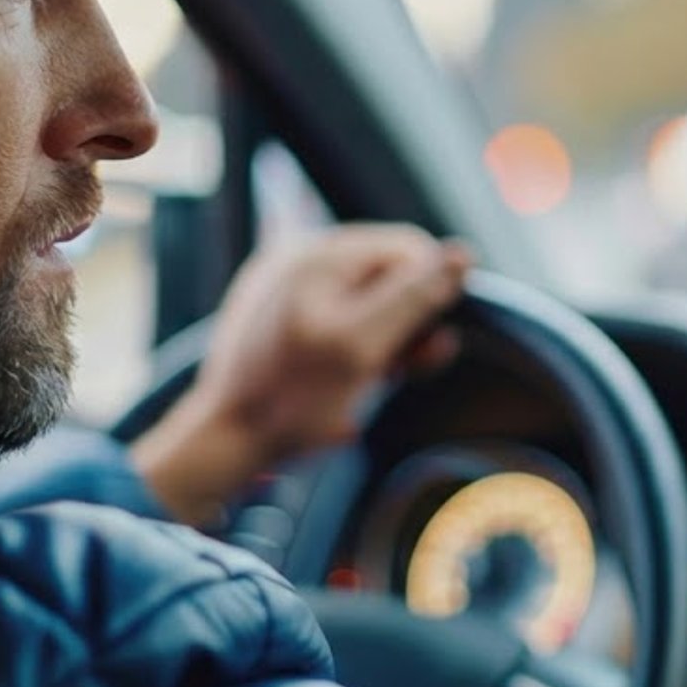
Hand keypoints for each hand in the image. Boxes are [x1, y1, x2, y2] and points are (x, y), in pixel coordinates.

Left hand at [131, 225, 471, 526]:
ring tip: (371, 377)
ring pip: (364, 295)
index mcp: (319, 252)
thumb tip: (463, 253)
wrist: (223, 439)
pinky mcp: (274, 309)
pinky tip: (344, 375)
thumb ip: (413, 297)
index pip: (409, 248)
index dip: (431, 294)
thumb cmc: (292, 400)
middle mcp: (298, 254)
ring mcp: (282, 280)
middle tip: (396, 370)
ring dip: (384, 335)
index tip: (424, 346)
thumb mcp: (361, 348)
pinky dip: (352, 341)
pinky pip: (333, 311)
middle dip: (406, 320)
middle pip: (388, 271)